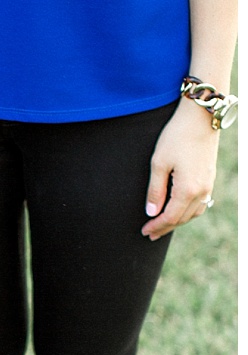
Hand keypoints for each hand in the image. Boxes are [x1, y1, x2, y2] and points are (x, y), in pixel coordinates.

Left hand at [143, 97, 221, 239]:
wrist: (201, 119)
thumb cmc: (176, 138)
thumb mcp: (158, 164)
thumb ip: (155, 190)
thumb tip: (151, 212)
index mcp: (188, 190)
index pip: (170, 217)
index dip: (156, 226)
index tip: (144, 232)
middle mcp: (202, 191)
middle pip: (182, 218)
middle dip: (165, 227)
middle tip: (150, 234)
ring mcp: (209, 184)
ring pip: (194, 212)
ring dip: (177, 221)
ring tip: (162, 226)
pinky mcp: (210, 178)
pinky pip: (201, 203)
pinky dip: (188, 212)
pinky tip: (179, 211)